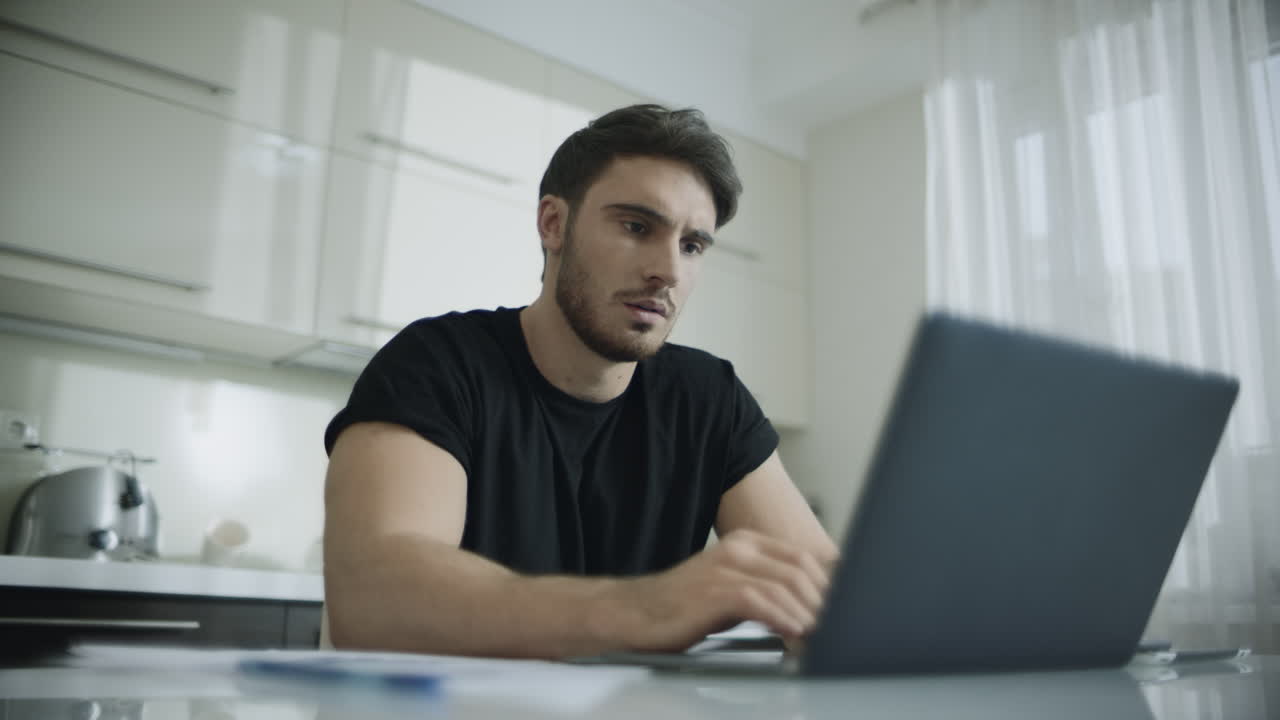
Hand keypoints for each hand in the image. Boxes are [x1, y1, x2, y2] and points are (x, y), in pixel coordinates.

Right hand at [596, 529, 834, 651]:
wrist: (632, 614)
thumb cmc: (682, 610)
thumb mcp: (731, 594)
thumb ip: (767, 594)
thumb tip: (809, 613)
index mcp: (745, 544)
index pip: (802, 558)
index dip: (828, 585)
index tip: (845, 610)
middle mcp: (738, 549)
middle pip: (800, 569)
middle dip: (825, 602)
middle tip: (839, 628)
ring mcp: (725, 567)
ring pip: (785, 584)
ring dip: (809, 614)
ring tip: (823, 637)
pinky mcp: (714, 590)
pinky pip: (760, 601)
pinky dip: (783, 619)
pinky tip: (795, 634)